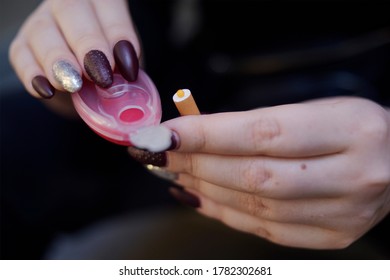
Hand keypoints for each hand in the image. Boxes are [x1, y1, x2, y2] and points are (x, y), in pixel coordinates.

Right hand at [9, 0, 139, 108]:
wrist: (88, 85)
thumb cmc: (113, 68)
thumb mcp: (125, 66)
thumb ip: (125, 70)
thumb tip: (127, 84)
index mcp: (101, 3)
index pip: (108, 3)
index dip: (118, 33)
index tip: (128, 69)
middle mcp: (68, 6)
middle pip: (71, 9)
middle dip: (88, 42)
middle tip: (101, 76)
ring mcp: (42, 23)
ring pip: (43, 31)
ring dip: (59, 59)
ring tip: (74, 85)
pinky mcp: (23, 46)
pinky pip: (21, 55)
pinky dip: (33, 74)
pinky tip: (48, 91)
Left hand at [161, 97, 389, 248]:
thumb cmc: (348, 128)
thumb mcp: (313, 109)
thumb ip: (257, 124)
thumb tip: (194, 137)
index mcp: (351, 129)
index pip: (263, 133)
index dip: (206, 134)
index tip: (163, 133)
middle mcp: (353, 175)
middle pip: (254, 174)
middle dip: (196, 163)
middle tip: (158, 153)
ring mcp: (344, 214)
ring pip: (255, 205)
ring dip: (203, 188)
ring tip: (173, 172)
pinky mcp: (331, 236)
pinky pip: (264, 228)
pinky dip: (224, 213)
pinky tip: (197, 198)